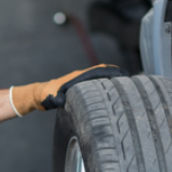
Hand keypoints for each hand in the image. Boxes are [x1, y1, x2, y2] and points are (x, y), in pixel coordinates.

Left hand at [10, 65, 126, 115]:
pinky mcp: (80, 84)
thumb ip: (54, 99)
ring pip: (100, 75)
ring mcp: (80, 79)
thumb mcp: (50, 99)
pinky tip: (112, 88)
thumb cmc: (46, 97)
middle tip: (131, 79)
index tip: (123, 75)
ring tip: (126, 83)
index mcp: (77, 78)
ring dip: (112, 76)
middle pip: (102, 71)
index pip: (97, 72)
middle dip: (116, 73)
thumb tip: (59, 100)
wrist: (40, 94)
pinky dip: (106, 81)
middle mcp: (80, 76)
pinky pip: (96, 80)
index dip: (110, 72)